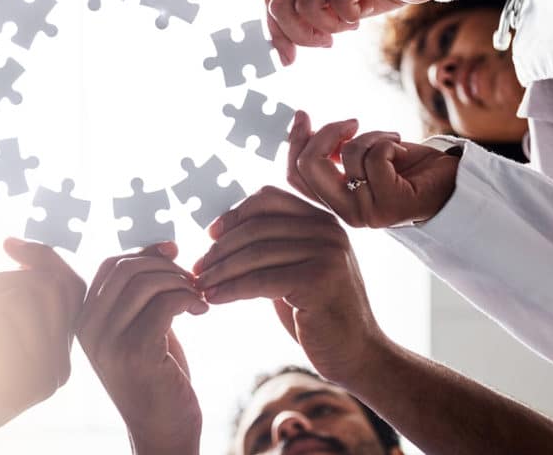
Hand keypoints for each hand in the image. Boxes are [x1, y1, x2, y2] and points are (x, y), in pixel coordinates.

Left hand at [0, 239, 86, 425]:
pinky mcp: (18, 381)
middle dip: (7, 284)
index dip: (45, 258)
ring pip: (21, 300)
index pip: (73, 289)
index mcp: (60, 354)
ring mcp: (42, 376)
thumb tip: (31, 252)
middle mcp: (59, 367)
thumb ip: (24, 296)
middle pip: (49, 287)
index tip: (11, 245)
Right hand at [79, 243, 205, 454]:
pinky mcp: (137, 354)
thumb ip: (139, 295)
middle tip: (192, 280)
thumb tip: (161, 248)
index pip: (109, 264)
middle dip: (166, 266)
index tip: (174, 252)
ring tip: (198, 298)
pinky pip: (165, 304)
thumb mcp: (139, 329)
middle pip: (126, 268)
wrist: (162, 434)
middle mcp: (88, 329)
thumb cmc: (156, 378)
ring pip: (146, 283)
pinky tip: (201, 312)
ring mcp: (110, 343)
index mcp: (84, 320)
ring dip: (181, 283)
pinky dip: (188, 298)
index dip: (144, 251)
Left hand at [194, 187, 386, 387]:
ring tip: (199, 285)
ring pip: (254, 253)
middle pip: (255, 227)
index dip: (234, 214)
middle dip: (219, 249)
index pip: (267, 198)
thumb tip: (220, 229)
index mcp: (322, 219)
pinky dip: (231, 289)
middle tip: (196, 268)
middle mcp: (328, 230)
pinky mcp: (318, 280)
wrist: (356, 353)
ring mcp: (326, 253)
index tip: (211, 236)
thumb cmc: (318, 311)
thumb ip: (273, 242)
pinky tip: (214, 299)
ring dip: (219, 271)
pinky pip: (260, 280)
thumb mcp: (297, 266)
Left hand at [266, 0, 459, 64]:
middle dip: (298, 35)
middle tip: (324, 43)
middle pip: (280, 4)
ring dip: (327, 27)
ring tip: (347, 25)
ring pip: (306, 5)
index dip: (276, 34)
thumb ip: (308, 15)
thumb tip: (281, 46)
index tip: (288, 59)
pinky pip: (339, 2)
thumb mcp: (335, 4)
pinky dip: (348, 19)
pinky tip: (361, 15)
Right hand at [287, 111, 459, 227]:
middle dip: (327, 133)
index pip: (295, 177)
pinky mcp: (391, 204)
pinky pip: (376, 157)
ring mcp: (367, 213)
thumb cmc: (407, 168)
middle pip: (309, 166)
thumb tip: (300, 121)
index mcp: (335, 203)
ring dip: (372, 135)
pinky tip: (402, 150)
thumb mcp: (360, 155)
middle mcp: (346, 214)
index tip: (303, 115)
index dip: (294, 142)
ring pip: (349, 155)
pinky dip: (389, 141)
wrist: (453, 182)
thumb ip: (332, 151)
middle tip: (351, 123)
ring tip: (390, 141)